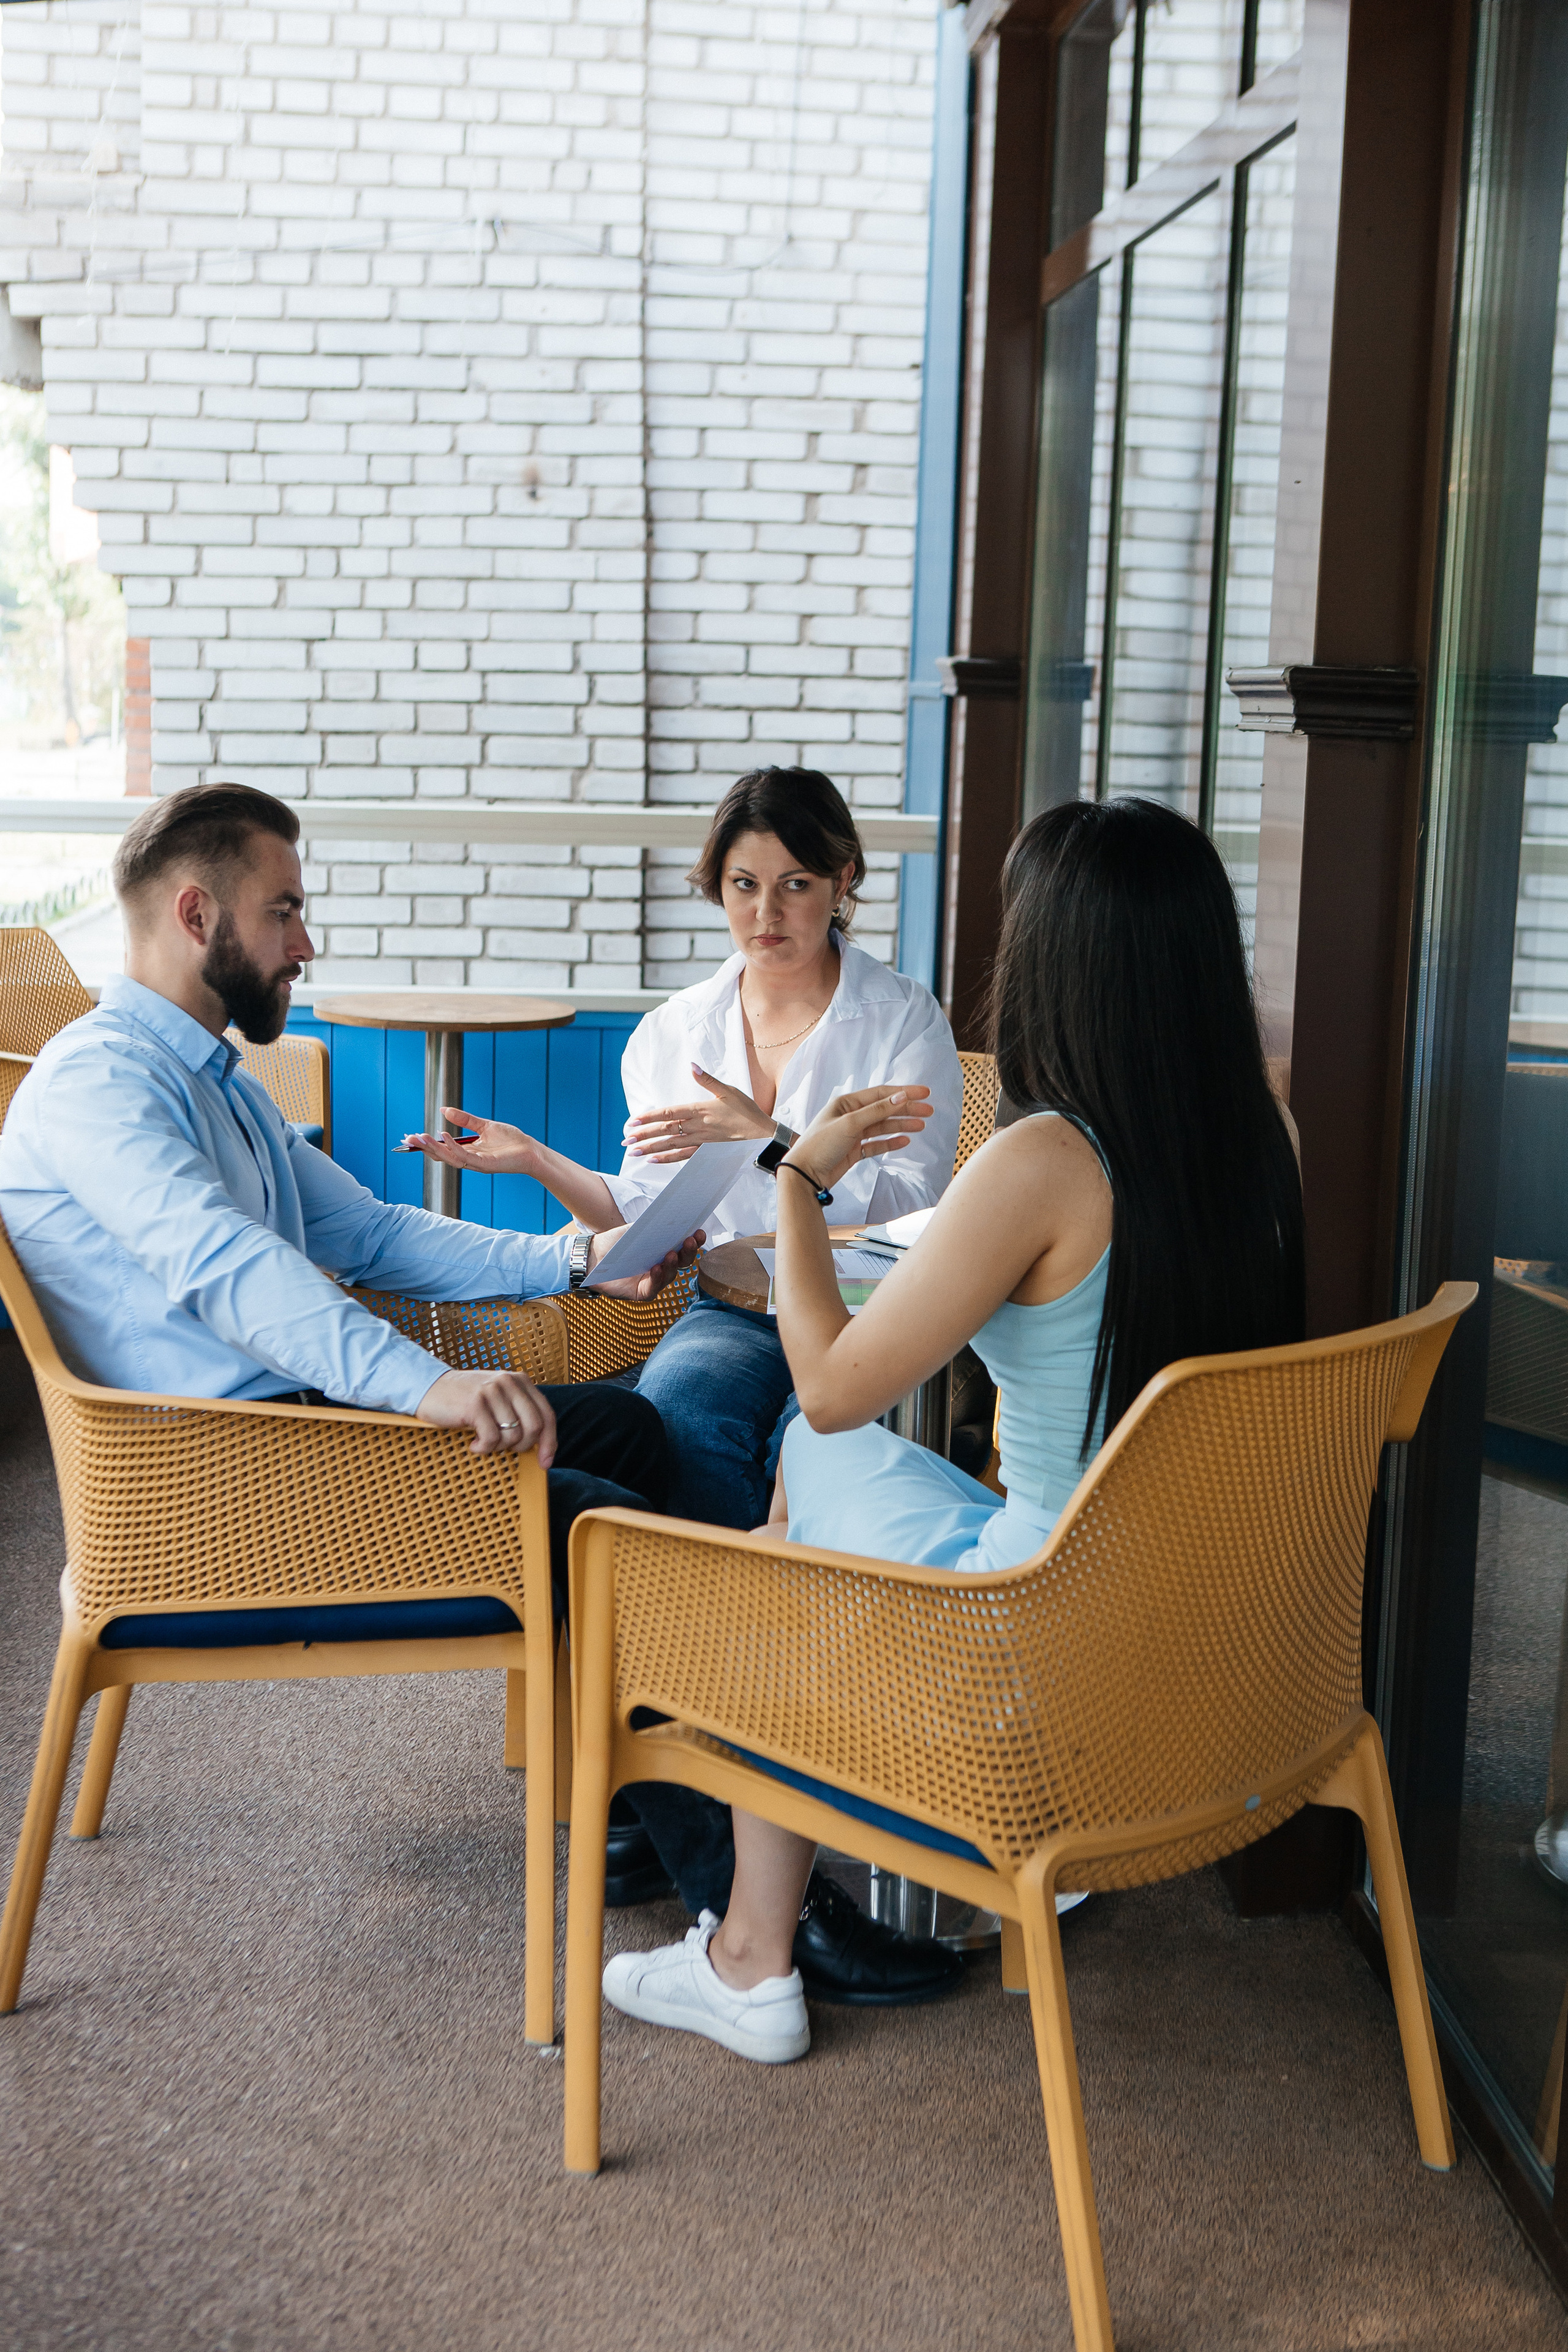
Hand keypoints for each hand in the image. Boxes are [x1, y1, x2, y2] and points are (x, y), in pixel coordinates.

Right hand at [400, 1107, 534, 1178]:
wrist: (530, 1150)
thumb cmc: (511, 1140)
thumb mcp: (484, 1125)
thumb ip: (465, 1119)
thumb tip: (444, 1109)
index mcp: (468, 1152)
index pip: (442, 1149)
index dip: (427, 1144)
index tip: (411, 1136)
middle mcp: (469, 1160)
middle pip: (441, 1156)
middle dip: (424, 1148)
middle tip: (409, 1139)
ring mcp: (476, 1163)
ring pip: (449, 1158)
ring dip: (434, 1148)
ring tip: (421, 1137)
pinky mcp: (485, 1164)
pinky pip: (465, 1156)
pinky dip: (452, 1146)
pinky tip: (443, 1135)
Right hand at [416, 1367, 556, 1464]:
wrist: (428, 1387)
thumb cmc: (465, 1399)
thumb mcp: (498, 1397)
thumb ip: (519, 1411)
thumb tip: (541, 1446)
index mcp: (519, 1381)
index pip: (547, 1415)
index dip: (549, 1442)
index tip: (545, 1463)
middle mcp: (509, 1383)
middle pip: (534, 1427)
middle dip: (523, 1447)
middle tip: (503, 1449)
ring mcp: (492, 1392)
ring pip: (512, 1436)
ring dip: (497, 1447)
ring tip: (482, 1440)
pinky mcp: (475, 1404)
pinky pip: (491, 1439)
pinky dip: (483, 1448)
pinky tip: (472, 1443)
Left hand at [585, 1227, 705, 1299]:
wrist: (592, 1256)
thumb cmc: (616, 1243)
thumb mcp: (635, 1230)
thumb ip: (652, 1225)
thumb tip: (672, 1216)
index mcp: (665, 1250)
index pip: (684, 1246)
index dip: (695, 1240)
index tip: (699, 1231)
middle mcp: (664, 1267)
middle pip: (682, 1261)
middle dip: (688, 1251)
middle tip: (690, 1239)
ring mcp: (654, 1281)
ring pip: (670, 1275)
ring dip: (672, 1264)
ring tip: (671, 1253)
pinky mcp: (642, 1292)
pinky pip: (653, 1288)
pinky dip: (656, 1278)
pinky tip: (656, 1268)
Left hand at [623, 1064, 771, 1161]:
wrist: (763, 1136)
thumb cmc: (747, 1112)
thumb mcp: (729, 1091)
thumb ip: (707, 1080)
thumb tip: (692, 1066)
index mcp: (700, 1109)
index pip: (668, 1113)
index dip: (649, 1117)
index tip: (632, 1121)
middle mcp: (697, 1127)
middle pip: (665, 1131)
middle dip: (643, 1136)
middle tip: (625, 1141)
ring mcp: (701, 1142)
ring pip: (670, 1145)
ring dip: (650, 1149)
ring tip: (633, 1152)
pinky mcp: (706, 1153)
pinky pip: (683, 1157)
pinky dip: (667, 1159)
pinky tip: (654, 1160)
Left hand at [783, 1085, 932, 1192]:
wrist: (804, 1174)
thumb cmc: (820, 1144)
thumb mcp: (850, 1123)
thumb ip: (877, 1111)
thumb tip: (901, 1096)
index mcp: (846, 1103)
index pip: (881, 1094)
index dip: (904, 1092)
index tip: (925, 1093)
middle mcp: (850, 1116)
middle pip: (884, 1110)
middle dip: (907, 1110)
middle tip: (929, 1111)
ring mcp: (852, 1134)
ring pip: (882, 1127)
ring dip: (901, 1126)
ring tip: (921, 1126)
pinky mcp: (853, 1151)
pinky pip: (876, 1145)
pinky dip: (890, 1143)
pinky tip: (905, 1141)